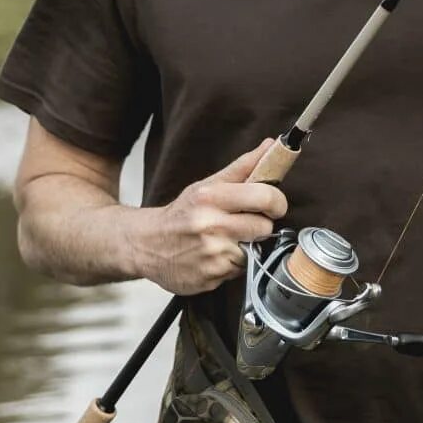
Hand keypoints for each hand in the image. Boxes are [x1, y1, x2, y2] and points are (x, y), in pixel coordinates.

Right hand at [126, 138, 287, 294]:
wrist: (146, 244)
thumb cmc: (182, 213)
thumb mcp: (207, 186)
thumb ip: (243, 167)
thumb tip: (272, 145)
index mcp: (211, 198)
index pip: (264, 197)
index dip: (277, 202)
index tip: (273, 205)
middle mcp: (210, 226)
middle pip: (265, 227)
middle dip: (259, 226)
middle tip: (243, 224)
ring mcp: (211, 255)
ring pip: (254, 251)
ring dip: (244, 248)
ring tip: (224, 241)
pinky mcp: (210, 277)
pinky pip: (238, 271)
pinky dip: (230, 265)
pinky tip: (214, 257)